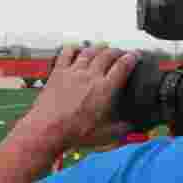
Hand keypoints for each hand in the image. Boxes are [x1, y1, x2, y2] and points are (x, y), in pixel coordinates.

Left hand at [21, 45, 136, 149]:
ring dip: (98, 47)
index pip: (122, 66)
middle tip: (121, 52)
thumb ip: (121, 129)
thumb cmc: (74, 132)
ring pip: (89, 51)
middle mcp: (90, 76)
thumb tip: (130, 127)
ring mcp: (73, 72)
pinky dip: (74, 48)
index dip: (131, 58)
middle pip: (107, 55)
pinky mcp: (58, 72)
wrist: (48, 129)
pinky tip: (76, 48)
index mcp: (104, 89)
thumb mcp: (104, 135)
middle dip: (117, 51)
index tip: (135, 55)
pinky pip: (67, 53)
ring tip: (103, 47)